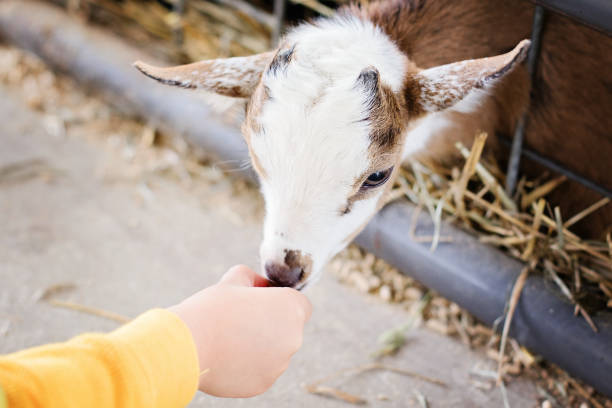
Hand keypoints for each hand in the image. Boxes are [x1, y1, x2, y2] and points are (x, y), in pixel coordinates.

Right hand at [169, 265, 311, 397]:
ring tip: (230, 339)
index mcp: (291, 308)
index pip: (301, 306)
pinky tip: (227, 356)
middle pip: (289, 330)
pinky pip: (261, 371)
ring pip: (275, 353)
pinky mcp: (264, 384)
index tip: (263, 304)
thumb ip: (253, 279)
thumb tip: (260, 284)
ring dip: (260, 346)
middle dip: (271, 325)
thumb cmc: (212, 308)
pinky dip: (249, 366)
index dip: (282, 303)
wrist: (188, 346)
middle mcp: (293, 338)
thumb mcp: (234, 279)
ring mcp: (280, 364)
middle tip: (241, 321)